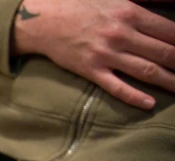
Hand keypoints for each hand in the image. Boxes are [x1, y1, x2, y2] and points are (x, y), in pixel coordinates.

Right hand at [12, 0, 174, 109]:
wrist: (45, 20)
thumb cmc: (80, 6)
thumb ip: (145, 2)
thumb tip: (173, 4)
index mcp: (131, 13)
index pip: (170, 31)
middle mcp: (122, 34)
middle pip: (164, 53)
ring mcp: (106, 54)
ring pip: (146, 71)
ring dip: (169, 81)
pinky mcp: (91, 70)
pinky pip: (117, 86)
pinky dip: (135, 96)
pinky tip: (150, 103)